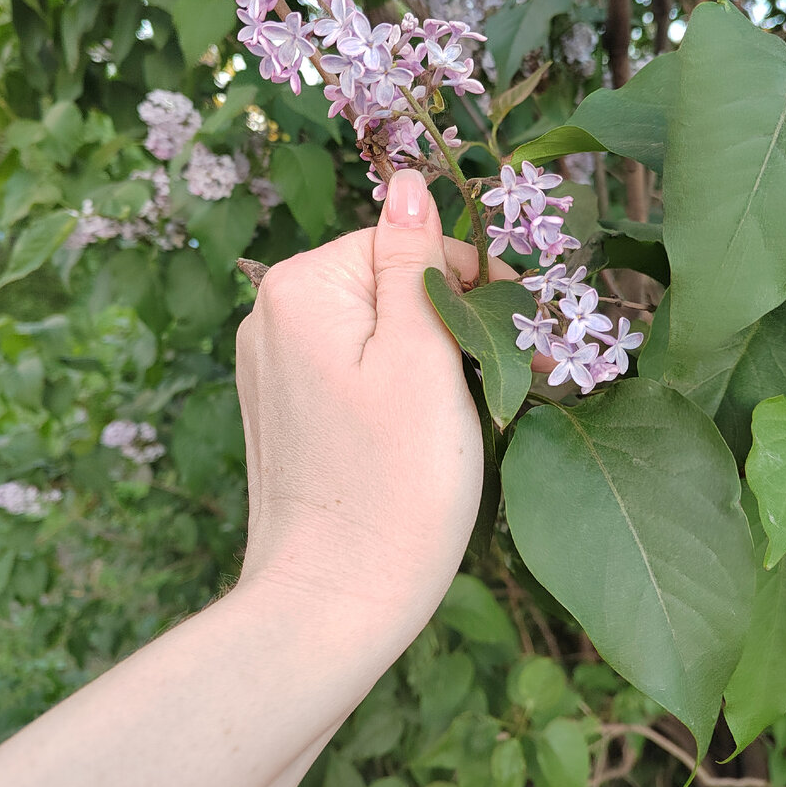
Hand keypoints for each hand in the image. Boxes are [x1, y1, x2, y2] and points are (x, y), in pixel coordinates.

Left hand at [234, 167, 547, 652]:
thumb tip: (409, 181)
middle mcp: (270, 316)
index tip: (516, 332)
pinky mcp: (284, 412)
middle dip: (452, 318)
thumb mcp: (422, 355)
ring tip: (469, 411)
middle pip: (388, 282)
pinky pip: (354, 370)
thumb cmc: (395, 485)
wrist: (334, 606)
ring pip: (376, 328)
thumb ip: (415, 259)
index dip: (469, 280)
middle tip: (505, 378)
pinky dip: (398, 387)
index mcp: (299, 287)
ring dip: (432, 355)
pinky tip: (424, 433)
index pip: (403, 240)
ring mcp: (271, 368)